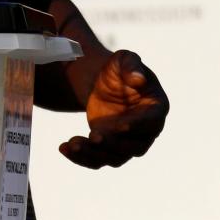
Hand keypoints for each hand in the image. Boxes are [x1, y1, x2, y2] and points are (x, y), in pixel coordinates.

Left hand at [58, 50, 168, 168]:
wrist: (103, 82)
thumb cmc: (119, 69)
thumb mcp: (125, 60)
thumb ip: (132, 66)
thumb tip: (138, 78)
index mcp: (155, 109)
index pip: (151, 123)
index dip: (138, 126)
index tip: (120, 126)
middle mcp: (145, 132)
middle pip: (133, 147)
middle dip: (113, 144)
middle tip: (94, 135)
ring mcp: (126, 143)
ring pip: (113, 158)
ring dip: (93, 154)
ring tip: (72, 144)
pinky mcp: (108, 148)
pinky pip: (96, 159)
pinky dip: (80, 157)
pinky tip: (64, 148)